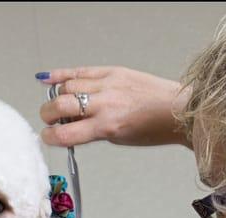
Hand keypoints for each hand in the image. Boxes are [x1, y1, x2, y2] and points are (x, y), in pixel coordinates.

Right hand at [38, 66, 190, 147]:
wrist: (177, 110)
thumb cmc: (153, 128)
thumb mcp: (118, 139)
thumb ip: (91, 132)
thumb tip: (69, 127)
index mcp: (107, 126)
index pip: (64, 133)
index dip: (50, 137)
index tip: (48, 136)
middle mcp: (105, 103)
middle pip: (60, 105)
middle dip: (48, 115)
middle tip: (50, 120)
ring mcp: (108, 84)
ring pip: (66, 86)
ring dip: (56, 97)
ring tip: (59, 104)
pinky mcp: (112, 71)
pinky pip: (80, 71)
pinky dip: (61, 74)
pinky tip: (49, 79)